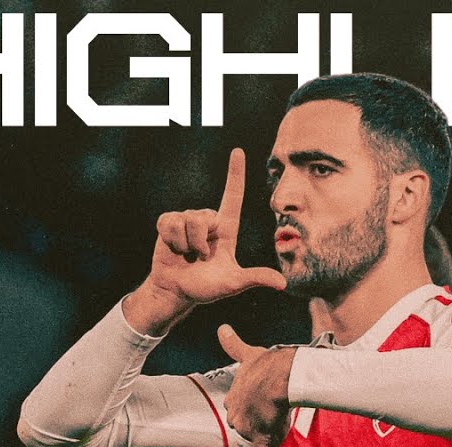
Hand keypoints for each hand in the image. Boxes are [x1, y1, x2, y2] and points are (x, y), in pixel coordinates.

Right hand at [127, 149, 286, 334]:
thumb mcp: (232, 283)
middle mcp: (208, 220)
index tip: (238, 151)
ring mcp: (187, 220)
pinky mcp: (168, 223)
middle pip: (202, 218)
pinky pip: (168, 223)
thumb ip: (255, 278)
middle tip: (199, 258)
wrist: (176, 291)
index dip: (235, 173)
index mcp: (226, 228)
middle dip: (198, 243)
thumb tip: (283, 284)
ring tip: (186, 255)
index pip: (233, 196)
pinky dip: (170, 240)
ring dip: (184, 244)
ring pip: (185, 221)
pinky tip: (173, 249)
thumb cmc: (206, 287)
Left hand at [219, 324, 294, 446]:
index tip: (261, 399)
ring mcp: (248, 430)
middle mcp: (235, 417)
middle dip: (259, 420)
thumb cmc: (268, 363)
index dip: (252, 404)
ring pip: (259, 437)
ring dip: (271, 433)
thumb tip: (221, 327)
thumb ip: (233, 344)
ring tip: (285, 416)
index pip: (239, 408)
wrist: (282, 374)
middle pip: (247, 425)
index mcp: (233, 399)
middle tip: (274, 408)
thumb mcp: (248, 352)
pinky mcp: (262, 440)